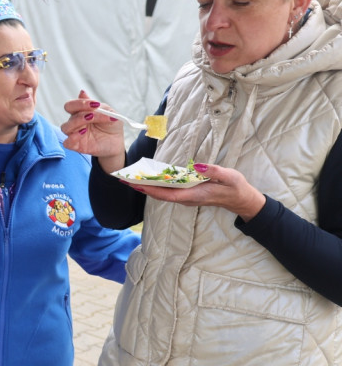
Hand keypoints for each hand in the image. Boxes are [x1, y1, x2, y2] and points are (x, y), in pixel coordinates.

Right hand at [60, 90, 126, 170]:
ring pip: (65, 127)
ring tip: (90, 120)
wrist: (117, 141)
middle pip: (67, 111)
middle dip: (79, 108)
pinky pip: (67, 143)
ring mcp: (75, 133)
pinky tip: (83, 133)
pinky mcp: (77, 146)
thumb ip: (95, 105)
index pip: (72, 104)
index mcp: (81, 112)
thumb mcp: (109, 112)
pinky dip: (72, 138)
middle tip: (93, 113)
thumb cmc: (111, 125)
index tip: (95, 104)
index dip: (80, 103)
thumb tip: (82, 92)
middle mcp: (75, 121)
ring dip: (78, 122)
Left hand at [128, 163, 265, 220]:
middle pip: (160, 195)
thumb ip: (213, 170)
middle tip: (125, 179)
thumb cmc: (235, 187)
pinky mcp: (187, 194)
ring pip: (162, 193)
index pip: (167, 194)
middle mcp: (186, 198)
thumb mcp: (228, 176)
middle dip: (142, 187)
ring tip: (131, 178)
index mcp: (194, 195)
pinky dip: (157, 185)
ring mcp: (186, 197)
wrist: (241, 199)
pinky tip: (149, 178)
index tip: (136, 184)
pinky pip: (168, 191)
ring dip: (147, 186)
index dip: (150, 189)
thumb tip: (195, 166)